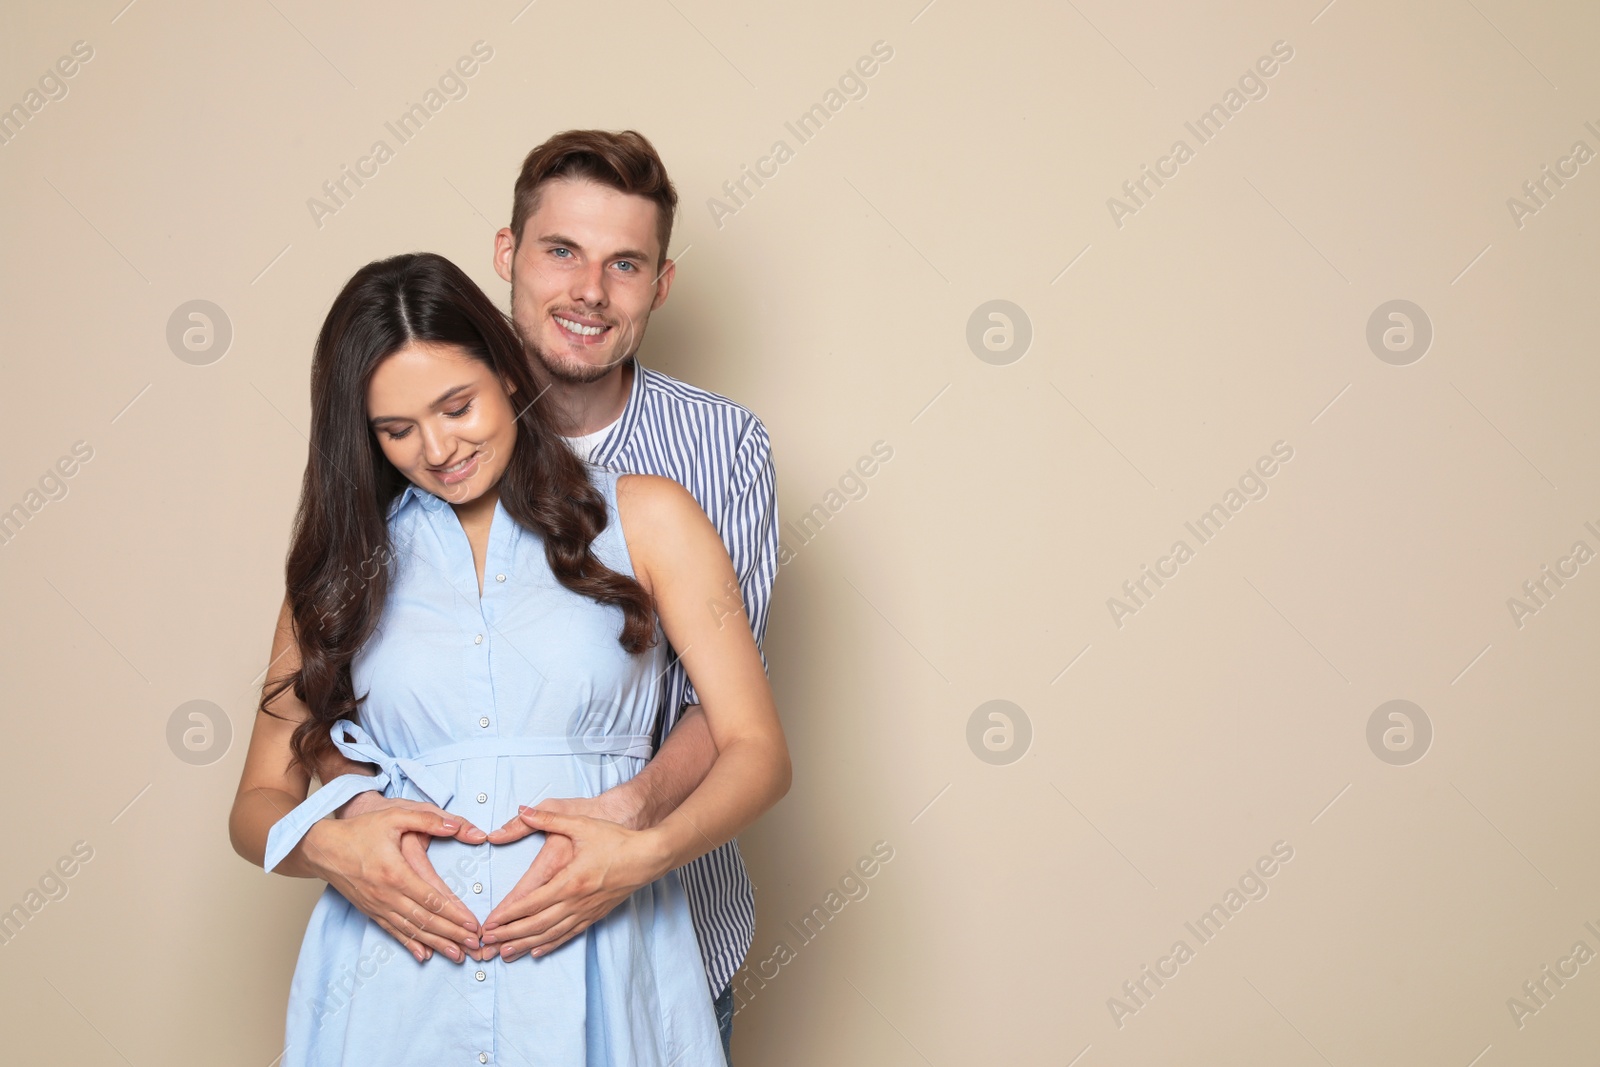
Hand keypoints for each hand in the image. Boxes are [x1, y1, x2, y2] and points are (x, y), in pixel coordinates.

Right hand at [300, 797, 487, 963]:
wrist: (321, 848)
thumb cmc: (358, 831)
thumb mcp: (394, 816)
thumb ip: (428, 820)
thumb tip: (457, 826)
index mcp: (396, 872)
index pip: (432, 899)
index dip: (455, 914)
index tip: (473, 924)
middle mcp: (387, 895)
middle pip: (426, 920)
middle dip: (453, 934)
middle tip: (475, 945)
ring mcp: (377, 906)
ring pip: (412, 930)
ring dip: (436, 944)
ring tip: (458, 955)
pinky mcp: (370, 911)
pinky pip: (393, 932)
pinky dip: (411, 945)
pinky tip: (424, 956)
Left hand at [479, 801, 664, 960]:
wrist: (648, 856)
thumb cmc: (616, 840)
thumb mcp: (581, 824)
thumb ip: (549, 819)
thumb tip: (523, 811)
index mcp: (569, 880)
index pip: (531, 903)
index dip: (507, 916)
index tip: (489, 924)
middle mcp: (576, 901)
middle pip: (536, 924)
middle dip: (509, 935)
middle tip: (487, 943)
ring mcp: (586, 911)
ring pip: (550, 934)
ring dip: (525, 944)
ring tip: (505, 953)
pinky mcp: (595, 915)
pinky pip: (569, 934)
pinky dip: (550, 944)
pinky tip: (537, 950)